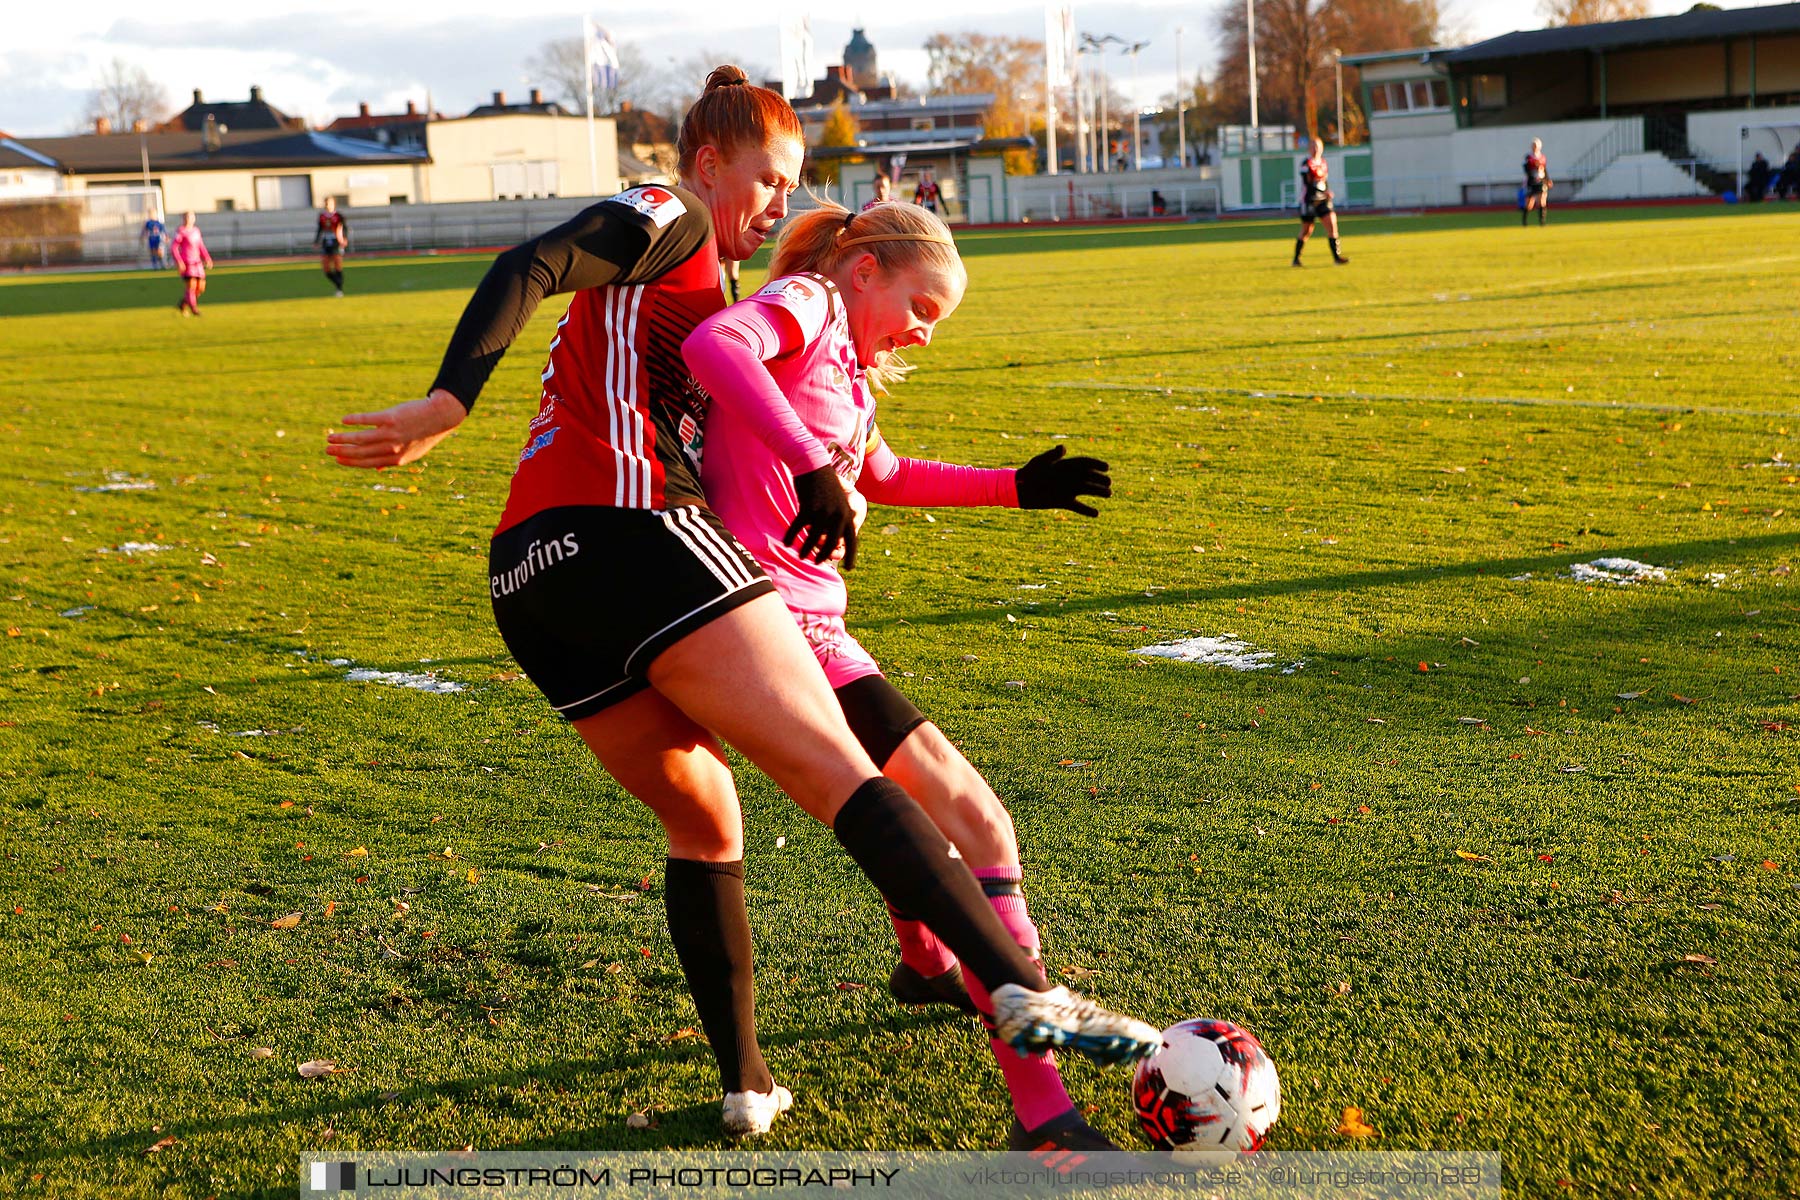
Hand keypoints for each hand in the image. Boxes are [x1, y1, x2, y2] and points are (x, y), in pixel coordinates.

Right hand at [327, 389, 466, 468]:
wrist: (440, 416)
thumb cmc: (425, 434)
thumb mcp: (412, 453)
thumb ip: (393, 460)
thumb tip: (378, 469)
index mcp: (396, 459)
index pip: (368, 463)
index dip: (351, 462)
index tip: (337, 460)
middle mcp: (392, 448)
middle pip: (361, 452)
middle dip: (342, 452)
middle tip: (327, 449)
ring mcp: (391, 433)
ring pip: (360, 438)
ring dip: (342, 438)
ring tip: (330, 437)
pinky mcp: (391, 417)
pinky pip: (367, 420)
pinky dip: (354, 421)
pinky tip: (344, 421)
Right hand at [786, 466, 858, 567]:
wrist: (813, 464)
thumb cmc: (826, 483)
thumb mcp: (839, 500)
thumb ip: (842, 516)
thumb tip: (844, 533)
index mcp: (848, 514)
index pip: (853, 540)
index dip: (852, 556)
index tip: (849, 568)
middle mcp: (837, 516)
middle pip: (831, 544)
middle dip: (824, 555)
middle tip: (817, 562)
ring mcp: (822, 513)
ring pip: (813, 539)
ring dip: (806, 549)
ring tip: (801, 556)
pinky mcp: (807, 509)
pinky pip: (798, 528)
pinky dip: (791, 536)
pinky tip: (787, 542)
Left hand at [1015, 445, 1110, 516]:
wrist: (1019, 489)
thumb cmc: (1029, 472)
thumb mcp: (1040, 462)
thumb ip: (1052, 455)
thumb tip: (1063, 448)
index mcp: (1066, 465)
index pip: (1085, 463)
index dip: (1096, 464)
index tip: (1106, 467)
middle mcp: (1069, 477)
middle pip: (1089, 477)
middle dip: (1100, 479)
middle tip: (1108, 483)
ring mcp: (1067, 489)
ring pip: (1087, 490)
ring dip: (1098, 491)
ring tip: (1109, 494)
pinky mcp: (1063, 501)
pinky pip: (1077, 506)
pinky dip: (1086, 510)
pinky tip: (1096, 513)